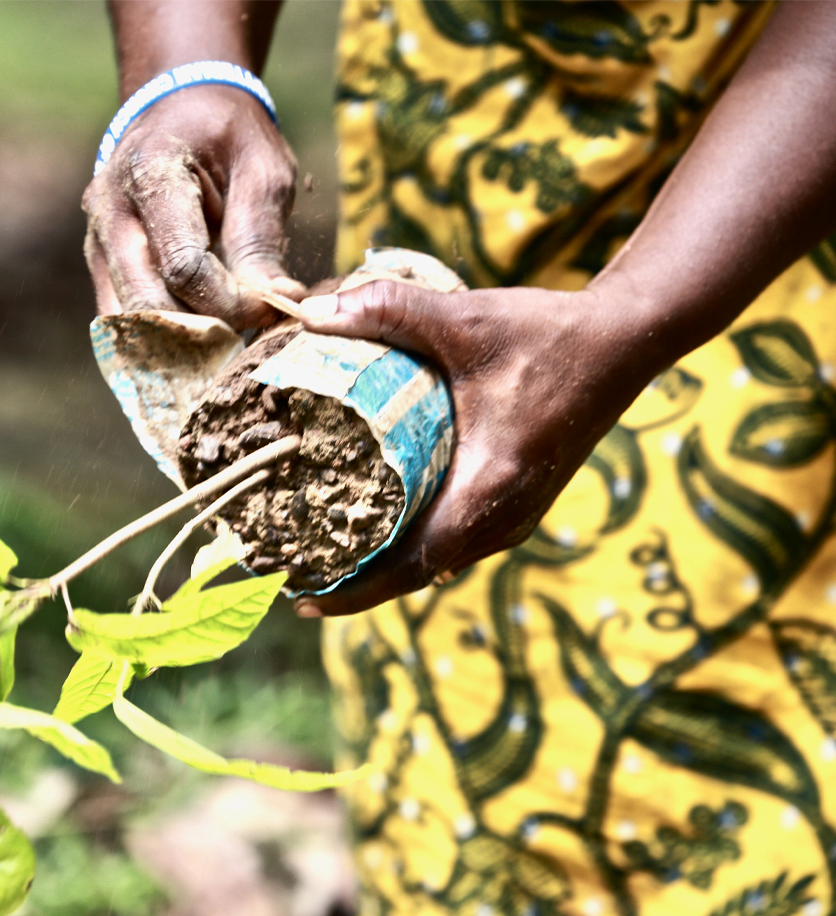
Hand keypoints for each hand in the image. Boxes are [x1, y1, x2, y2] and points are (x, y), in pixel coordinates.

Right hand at [82, 85, 304, 326]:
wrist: (181, 107)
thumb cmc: (230, 136)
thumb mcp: (263, 171)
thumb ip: (262, 240)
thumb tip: (278, 303)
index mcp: (150, 171)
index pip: (184, 267)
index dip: (231, 302)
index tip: (270, 308)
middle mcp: (109, 209)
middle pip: (150, 303)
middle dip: (206, 331)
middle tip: (251, 330)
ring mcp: (97, 240)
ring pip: (130, 322)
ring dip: (181, 344)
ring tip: (228, 338)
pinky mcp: (101, 266)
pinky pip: (123, 322)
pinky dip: (161, 342)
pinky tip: (200, 342)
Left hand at [293, 280, 663, 615]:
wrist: (623, 344)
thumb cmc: (550, 337)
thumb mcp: (467, 320)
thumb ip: (390, 310)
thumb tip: (312, 312)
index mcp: (490, 487)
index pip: (411, 565)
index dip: (354, 589)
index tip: (303, 601)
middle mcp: (505, 516)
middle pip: (417, 572)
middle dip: (356, 582)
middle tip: (294, 576)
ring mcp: (516, 515)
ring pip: (437, 559)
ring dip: (384, 565)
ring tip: (325, 556)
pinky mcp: (518, 502)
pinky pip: (455, 539)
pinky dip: (413, 543)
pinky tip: (378, 524)